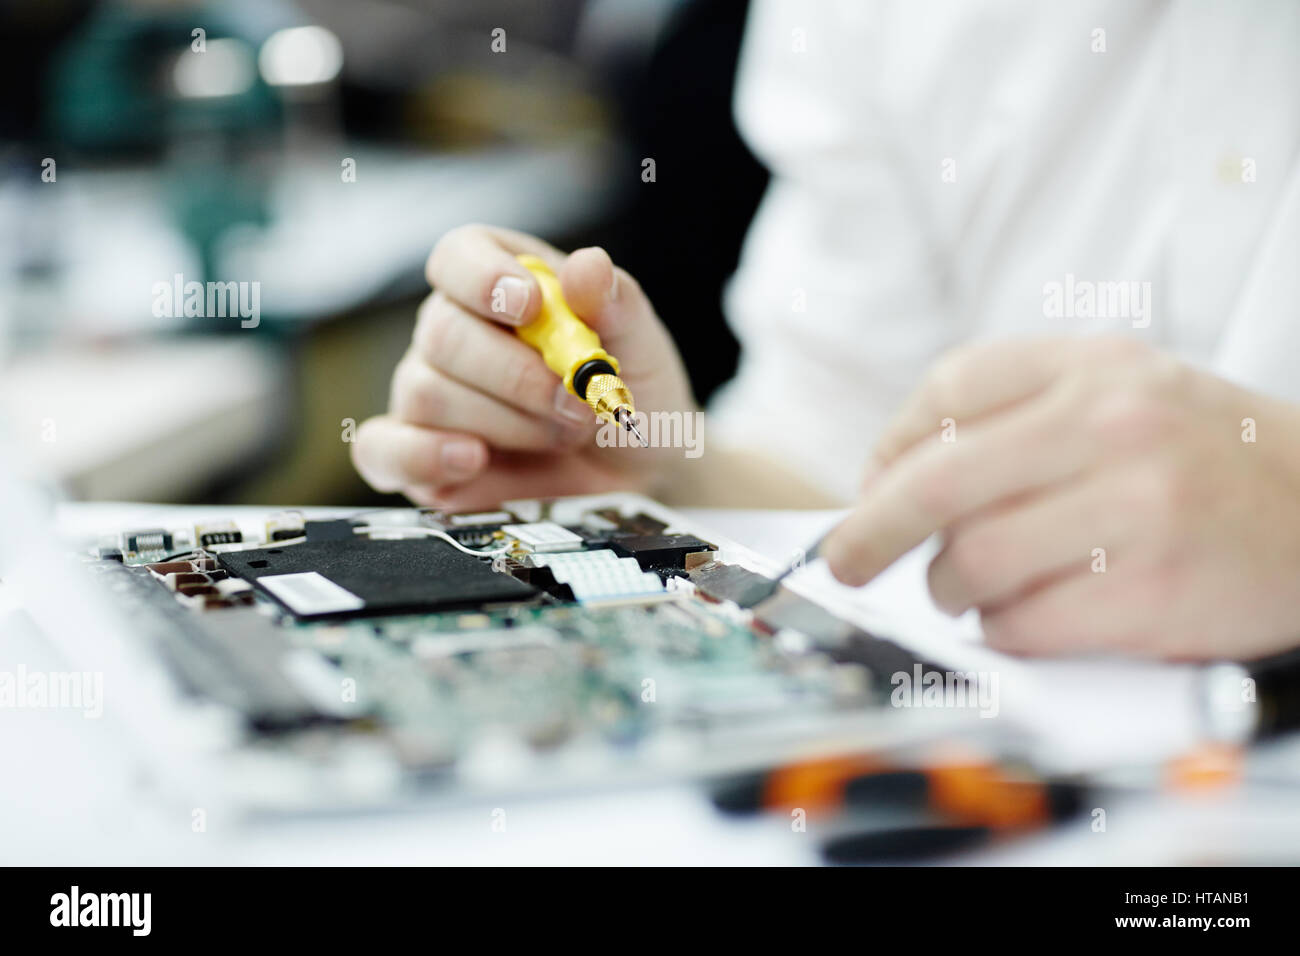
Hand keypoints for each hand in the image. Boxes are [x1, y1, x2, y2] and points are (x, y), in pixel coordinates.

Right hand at [352, 224, 694, 509]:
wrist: (639, 471)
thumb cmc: (630, 392)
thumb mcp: (640, 343)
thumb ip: (616, 302)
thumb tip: (587, 267)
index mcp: (500, 281)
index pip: (458, 254)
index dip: (484, 277)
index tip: (530, 305)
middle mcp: (452, 331)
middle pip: (442, 333)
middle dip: (517, 376)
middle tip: (578, 405)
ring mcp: (429, 393)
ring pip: (428, 393)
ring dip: (506, 423)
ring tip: (562, 435)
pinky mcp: (416, 455)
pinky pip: (383, 449)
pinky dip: (424, 456)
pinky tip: (473, 460)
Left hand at [822, 337, 1299, 659]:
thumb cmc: (1202, 460)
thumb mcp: (1123, 393)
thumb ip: (1015, 414)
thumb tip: (890, 481)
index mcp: (1096, 366)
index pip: (950, 388)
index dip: (891, 445)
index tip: (872, 487)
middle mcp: (1114, 424)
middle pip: (938, 480)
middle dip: (871, 530)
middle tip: (846, 560)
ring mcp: (1137, 508)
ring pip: (974, 559)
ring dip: (950, 588)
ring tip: (970, 588)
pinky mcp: (1151, 591)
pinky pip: (1024, 622)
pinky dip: (1003, 629)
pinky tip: (1024, 617)